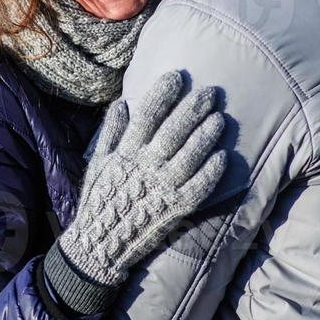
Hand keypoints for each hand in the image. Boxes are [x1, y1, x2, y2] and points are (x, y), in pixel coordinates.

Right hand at [42, 71, 226, 314]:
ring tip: (220, 119)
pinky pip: (198, 188)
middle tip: (211, 92)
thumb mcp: (97, 161)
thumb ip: (110, 132)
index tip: (177, 76)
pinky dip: (210, 173)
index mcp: (125, 152)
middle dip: (193, 109)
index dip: (163, 94)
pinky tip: (222, 157)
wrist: (99, 243)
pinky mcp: (175, 209)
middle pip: (173, 131)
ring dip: (206, 136)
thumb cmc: (99, 198)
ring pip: (190, 157)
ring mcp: (162, 188)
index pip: (147, 115)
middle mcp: (145, 167)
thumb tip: (122, 103)